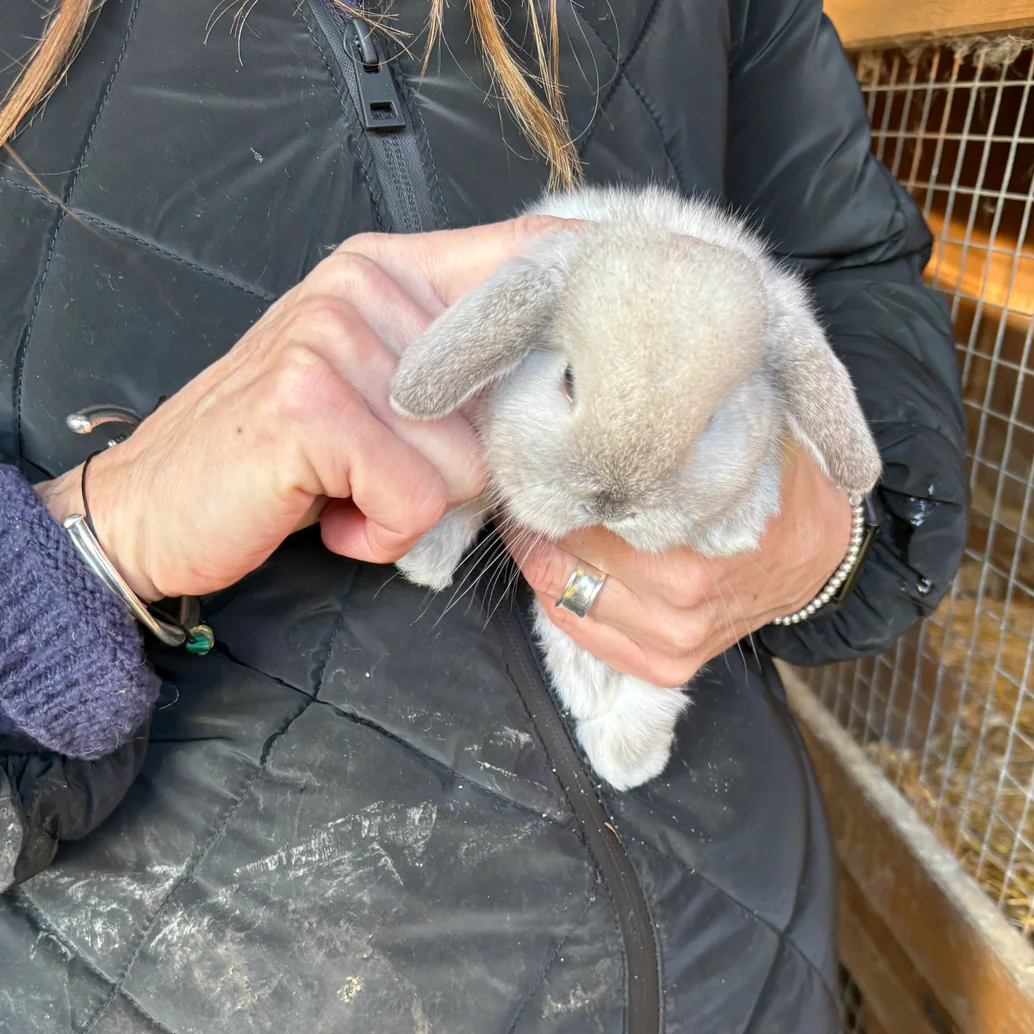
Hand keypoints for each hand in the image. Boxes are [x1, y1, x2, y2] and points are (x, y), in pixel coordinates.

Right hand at [35, 216, 561, 601]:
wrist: (153, 508)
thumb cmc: (275, 462)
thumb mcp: (370, 393)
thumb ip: (451, 370)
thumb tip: (568, 384)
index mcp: (383, 269)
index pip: (522, 255)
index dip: (588, 288)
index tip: (639, 304)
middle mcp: (358, 286)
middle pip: (500, 402)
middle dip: (454, 466)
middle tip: (378, 469)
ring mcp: (329, 339)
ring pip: (462, 463)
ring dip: (409, 509)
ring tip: (342, 493)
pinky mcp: (309, 407)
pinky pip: (413, 501)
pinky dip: (379, 536)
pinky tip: (327, 516)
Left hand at [506, 446, 853, 687]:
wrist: (821, 552)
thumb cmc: (778, 483)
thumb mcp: (748, 426)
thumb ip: (690, 413)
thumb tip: (610, 379)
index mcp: (697, 539)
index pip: (588, 506)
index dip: (553, 471)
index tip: (537, 448)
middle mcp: (681, 597)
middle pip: (565, 555)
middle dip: (539, 516)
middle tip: (523, 484)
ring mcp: (674, 639)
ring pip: (564, 598)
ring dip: (541, 558)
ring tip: (533, 521)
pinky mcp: (669, 666)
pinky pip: (585, 636)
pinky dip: (562, 600)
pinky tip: (558, 566)